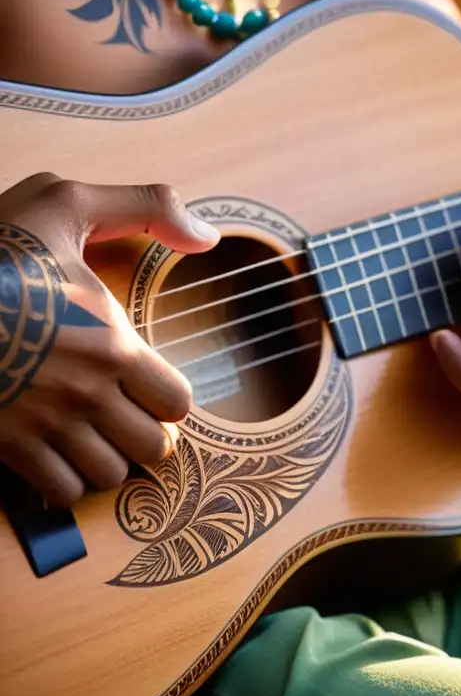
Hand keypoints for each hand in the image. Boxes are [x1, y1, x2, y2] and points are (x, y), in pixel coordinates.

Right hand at [0, 173, 219, 506]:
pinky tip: (58, 455)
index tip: (150, 388)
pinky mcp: (6, 446)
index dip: (170, 399)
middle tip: (126, 417)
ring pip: (111, 474)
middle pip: (154, 448)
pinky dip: (68, 481)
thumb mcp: (65, 204)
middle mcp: (87, 393)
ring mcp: (45, 424)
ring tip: (93, 436)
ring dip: (109, 459)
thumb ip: (145, 207)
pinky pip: (62, 490)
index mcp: (113, 345)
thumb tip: (206, 236)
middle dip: (146, 434)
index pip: (179, 402)